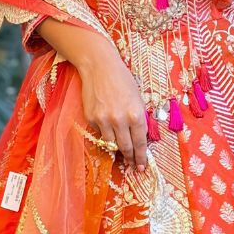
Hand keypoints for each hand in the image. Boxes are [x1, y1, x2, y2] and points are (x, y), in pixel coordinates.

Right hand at [75, 47, 148, 171]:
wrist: (99, 67)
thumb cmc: (123, 81)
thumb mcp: (138, 99)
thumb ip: (139, 119)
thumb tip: (139, 140)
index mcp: (136, 115)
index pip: (140, 143)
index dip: (142, 157)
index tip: (142, 166)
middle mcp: (120, 120)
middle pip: (126, 148)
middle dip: (131, 159)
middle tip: (134, 166)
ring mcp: (104, 120)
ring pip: (111, 144)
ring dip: (117, 148)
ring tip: (121, 150)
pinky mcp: (91, 119)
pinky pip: (100, 133)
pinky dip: (105, 133)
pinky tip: (108, 125)